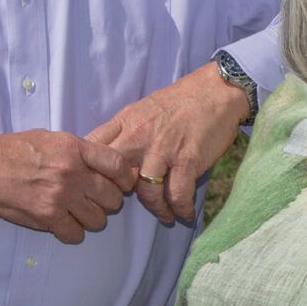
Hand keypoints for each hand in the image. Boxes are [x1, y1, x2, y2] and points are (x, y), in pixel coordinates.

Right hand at [0, 131, 133, 243]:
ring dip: (90, 218)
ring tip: (77, 211)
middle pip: (113, 197)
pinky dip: (72, 232)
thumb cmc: (15, 150)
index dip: (126, 178)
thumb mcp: (52, 138)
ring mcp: (60, 196)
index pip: (118, 165)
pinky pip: (76, 234)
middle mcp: (72, 172)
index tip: (122, 184)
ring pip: (98, 219)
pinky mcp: (47, 217)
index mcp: (75, 148)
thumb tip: (110, 165)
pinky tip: (63, 224)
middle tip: (94, 199)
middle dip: (108, 201)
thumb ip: (81, 151)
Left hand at [85, 62, 248, 225]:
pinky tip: (184, 214)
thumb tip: (108, 154)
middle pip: (113, 174)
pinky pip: (178, 194)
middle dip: (117, 195)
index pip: (92, 149)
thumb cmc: (181, 101)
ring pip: (146, 191)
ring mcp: (163, 149)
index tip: (95, 185)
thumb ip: (124, 131)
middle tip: (131, 207)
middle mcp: (139, 136)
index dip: (88, 170)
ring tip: (164, 215)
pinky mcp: (188, 159)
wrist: (217, 90)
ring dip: (156, 208)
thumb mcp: (142, 109)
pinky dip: (181, 209)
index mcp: (125, 122)